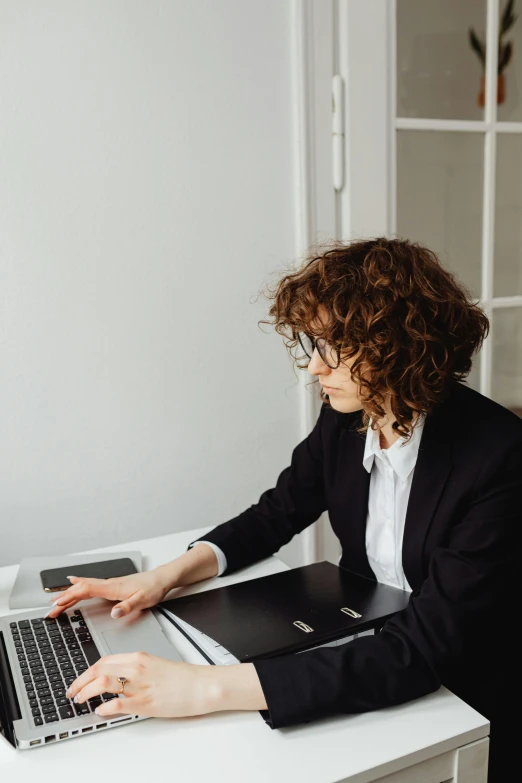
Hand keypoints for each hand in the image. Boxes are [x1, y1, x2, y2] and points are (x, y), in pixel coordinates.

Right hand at [45, 569, 172, 619]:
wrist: (161, 578)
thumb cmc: (153, 588)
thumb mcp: (143, 600)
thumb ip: (128, 607)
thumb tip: (114, 613)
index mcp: (113, 587)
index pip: (86, 591)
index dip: (70, 597)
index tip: (57, 604)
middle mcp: (109, 584)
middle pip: (81, 589)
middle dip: (64, 598)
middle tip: (50, 609)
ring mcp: (109, 584)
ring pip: (84, 587)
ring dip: (69, 594)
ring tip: (55, 601)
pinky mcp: (112, 586)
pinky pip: (90, 585)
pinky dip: (79, 586)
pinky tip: (73, 583)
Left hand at [66, 652, 209, 717]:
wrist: (202, 685)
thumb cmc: (182, 678)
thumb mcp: (155, 667)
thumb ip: (135, 671)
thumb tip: (117, 680)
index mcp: (139, 657)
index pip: (104, 660)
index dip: (86, 671)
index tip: (79, 680)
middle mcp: (137, 667)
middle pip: (98, 669)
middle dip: (80, 681)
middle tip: (72, 692)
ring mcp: (140, 684)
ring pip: (103, 682)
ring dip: (86, 692)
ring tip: (81, 700)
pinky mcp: (146, 702)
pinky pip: (118, 703)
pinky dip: (104, 708)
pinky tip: (101, 711)